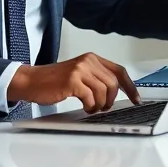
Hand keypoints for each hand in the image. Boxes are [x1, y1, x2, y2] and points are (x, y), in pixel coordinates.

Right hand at [8, 53, 140, 112]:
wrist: (31, 81)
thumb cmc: (53, 81)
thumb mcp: (79, 74)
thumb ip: (96, 79)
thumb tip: (115, 94)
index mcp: (92, 58)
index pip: (119, 71)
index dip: (130, 87)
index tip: (136, 99)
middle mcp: (87, 61)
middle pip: (113, 83)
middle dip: (111, 100)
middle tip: (103, 107)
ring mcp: (80, 70)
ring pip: (104, 91)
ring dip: (100, 105)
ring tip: (91, 108)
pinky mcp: (72, 81)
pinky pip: (91, 97)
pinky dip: (90, 106)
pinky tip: (84, 107)